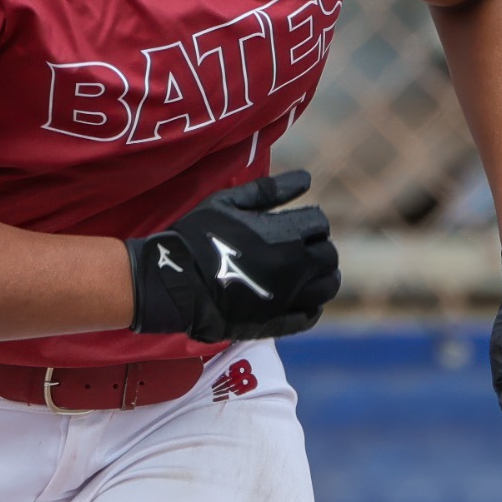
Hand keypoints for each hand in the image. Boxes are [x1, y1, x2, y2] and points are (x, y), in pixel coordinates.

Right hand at [125, 170, 340, 342]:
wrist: (173, 281)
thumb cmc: (197, 236)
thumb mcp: (228, 202)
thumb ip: (269, 190)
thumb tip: (307, 178)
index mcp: (286, 235)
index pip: (319, 224)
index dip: (308, 221)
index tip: (295, 224)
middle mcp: (295, 267)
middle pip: (328, 256)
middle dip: (318, 248)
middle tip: (299, 247)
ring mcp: (287, 298)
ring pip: (327, 287)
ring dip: (321, 276)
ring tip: (305, 272)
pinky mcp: (276, 323)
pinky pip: (309, 317)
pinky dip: (311, 306)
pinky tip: (299, 298)